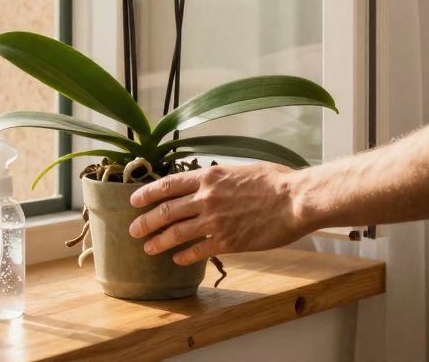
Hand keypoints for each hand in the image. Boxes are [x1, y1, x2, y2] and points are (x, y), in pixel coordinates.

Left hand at [127, 163, 309, 265]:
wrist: (295, 200)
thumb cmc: (275, 181)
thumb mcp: (240, 170)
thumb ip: (219, 179)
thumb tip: (207, 184)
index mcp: (209, 177)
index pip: (168, 185)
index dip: (148, 193)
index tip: (134, 200)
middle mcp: (206, 198)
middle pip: (165, 211)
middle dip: (145, 222)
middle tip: (133, 231)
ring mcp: (215, 221)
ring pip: (176, 233)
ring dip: (158, 241)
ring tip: (148, 248)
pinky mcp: (228, 242)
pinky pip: (198, 251)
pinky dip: (184, 256)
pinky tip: (177, 259)